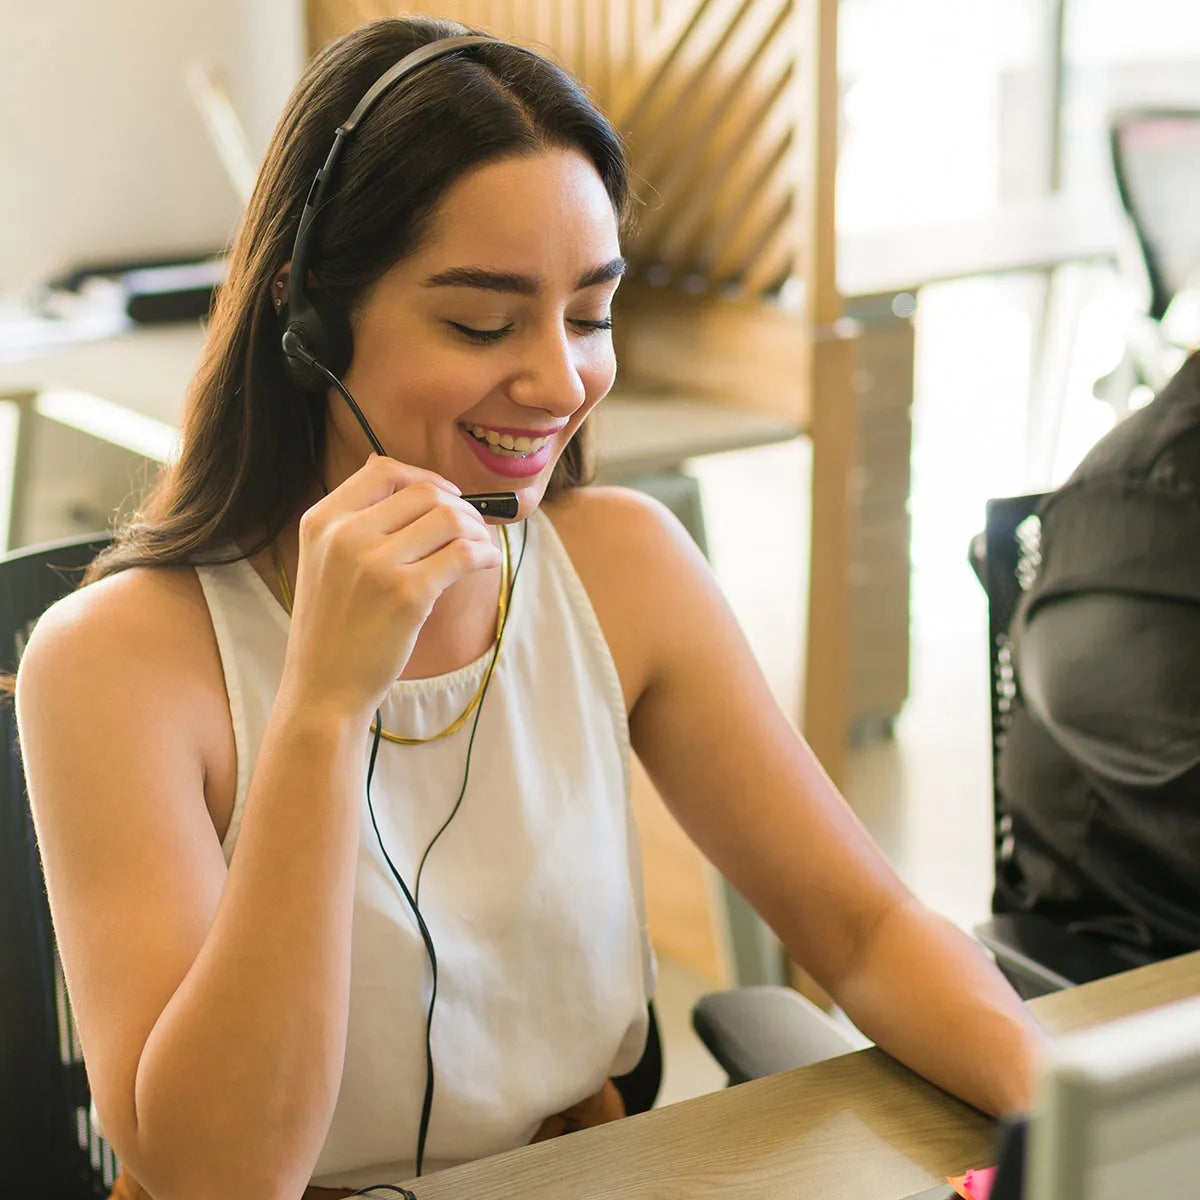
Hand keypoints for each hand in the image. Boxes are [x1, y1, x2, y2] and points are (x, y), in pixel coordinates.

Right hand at [278, 455, 500, 722]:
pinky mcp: (408, 594)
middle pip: (425, 493)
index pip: (383, 470)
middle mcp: (345, 535)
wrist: (323, 687)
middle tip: (472, 529)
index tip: (447, 497)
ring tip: (480, 548)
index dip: (425, 478)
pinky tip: (486, 563)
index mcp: (322, 521)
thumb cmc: (333, 627)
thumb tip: (389, 469)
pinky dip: (485, 553)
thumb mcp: (323, 561)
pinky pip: (464, 554)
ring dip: (476, 529)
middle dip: (460, 506)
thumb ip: (353, 519)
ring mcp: (376, 564)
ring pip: (450, 519)